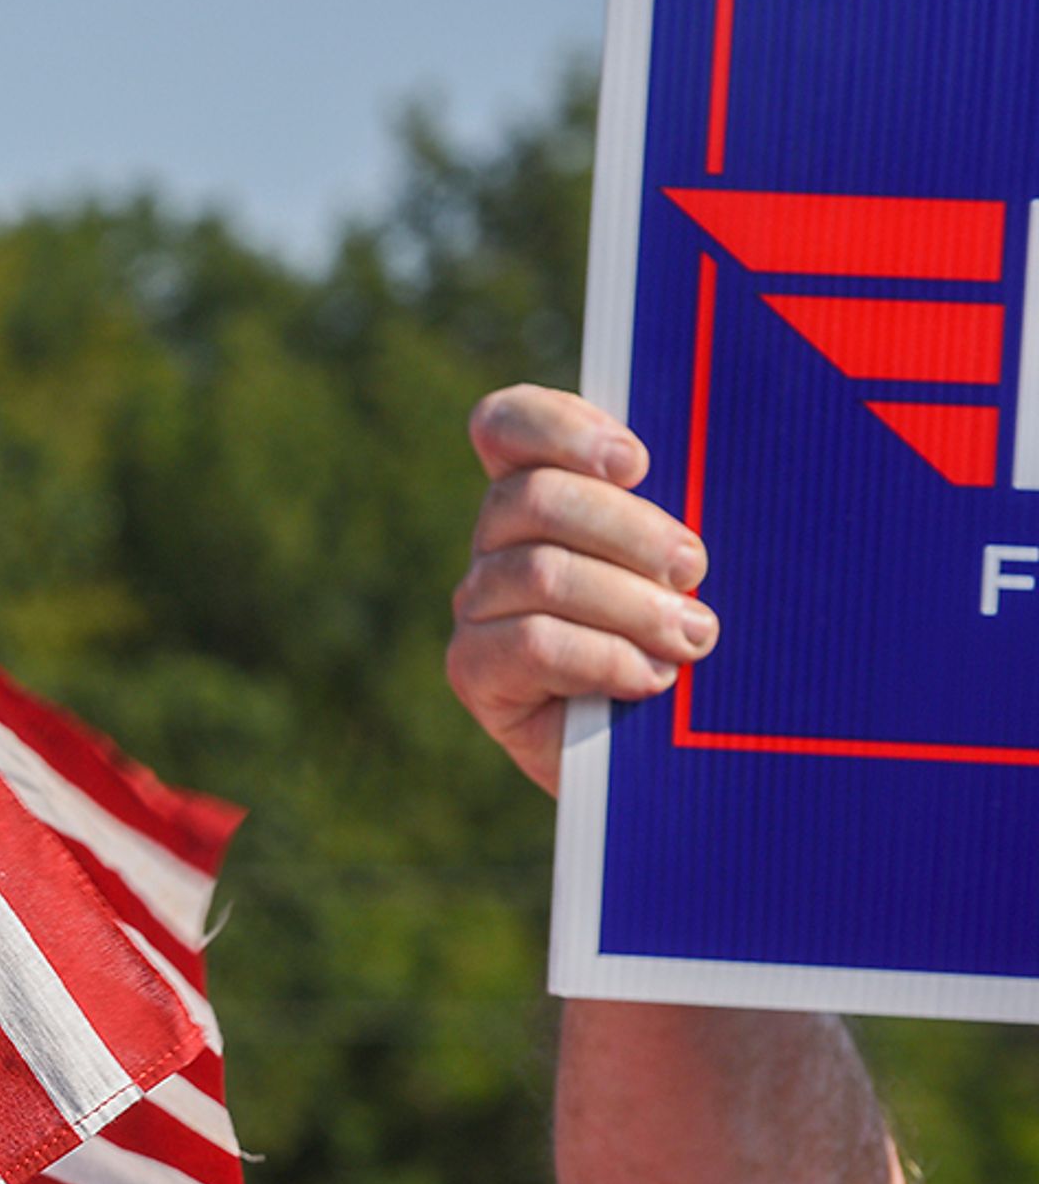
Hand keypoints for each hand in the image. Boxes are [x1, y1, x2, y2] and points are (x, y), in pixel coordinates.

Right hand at [447, 385, 716, 794]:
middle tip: (694, 570)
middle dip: (629, 531)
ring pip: (539, 572)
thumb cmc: (693, 644)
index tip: (637, 463)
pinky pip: (529, 642)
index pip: (506, 425)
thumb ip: (676, 518)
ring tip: (690, 639)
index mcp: (543, 493)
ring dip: (630, 605)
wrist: (671, 758)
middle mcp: (497, 543)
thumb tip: (708, 473)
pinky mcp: (474, 670)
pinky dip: (602, 657)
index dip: (559, 428)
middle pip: (532, 497)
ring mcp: (478, 606)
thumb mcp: (690, 570)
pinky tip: (648, 679)